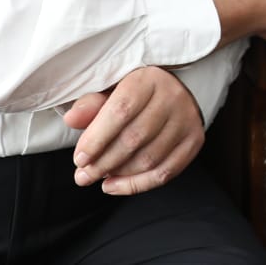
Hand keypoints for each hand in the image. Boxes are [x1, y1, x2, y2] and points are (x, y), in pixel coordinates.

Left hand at [64, 65, 203, 194]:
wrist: (179, 88)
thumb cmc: (136, 92)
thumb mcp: (113, 89)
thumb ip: (92, 105)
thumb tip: (71, 119)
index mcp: (148, 79)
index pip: (121, 111)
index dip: (97, 138)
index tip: (79, 158)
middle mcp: (172, 97)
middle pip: (134, 138)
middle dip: (104, 162)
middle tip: (83, 176)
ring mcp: (187, 120)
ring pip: (150, 158)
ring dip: (119, 174)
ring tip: (98, 178)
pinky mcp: (194, 140)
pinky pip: (166, 172)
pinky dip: (137, 185)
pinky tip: (115, 185)